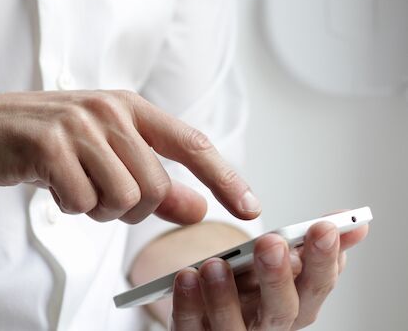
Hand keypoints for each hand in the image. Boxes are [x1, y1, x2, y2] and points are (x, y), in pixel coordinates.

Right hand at [0, 90, 260, 223]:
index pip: (191, 144)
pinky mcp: (48, 144)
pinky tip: (50, 186)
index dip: (225, 178)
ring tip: (72, 187)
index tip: (250, 209)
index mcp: (127, 106)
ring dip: (97, 209)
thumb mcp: (101, 156)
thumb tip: (198, 207)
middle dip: (130, 209)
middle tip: (96, 196)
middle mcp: (108, 109)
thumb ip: (152, 180)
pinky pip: (82, 202)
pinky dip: (68, 207)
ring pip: (123, 199)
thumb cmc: (38, 143)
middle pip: (155, 187)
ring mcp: (78, 124)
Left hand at [169, 219, 368, 329]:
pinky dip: (188, 304)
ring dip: (224, 295)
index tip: (324, 227)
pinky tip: (186, 277)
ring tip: (215, 264)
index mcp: (296, 305)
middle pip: (281, 311)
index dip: (324, 260)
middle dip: (277, 277)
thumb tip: (357, 222)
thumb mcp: (281, 262)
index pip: (317, 287)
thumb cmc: (250, 285)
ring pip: (232, 327)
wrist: (209, 308)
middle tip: (271, 243)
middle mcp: (268, 326)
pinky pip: (191, 327)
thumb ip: (312, 244)